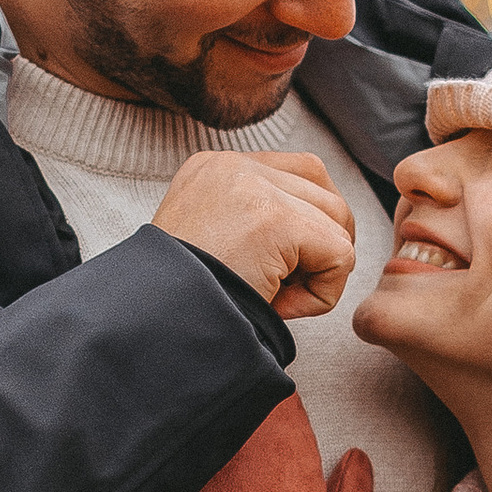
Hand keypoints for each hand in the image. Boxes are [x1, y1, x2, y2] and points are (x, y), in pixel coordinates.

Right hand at [153, 150, 356, 319]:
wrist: (150, 326)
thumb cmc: (184, 302)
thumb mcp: (210, 245)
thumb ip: (254, 223)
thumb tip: (321, 234)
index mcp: (214, 167)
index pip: (299, 174)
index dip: (305, 226)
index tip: (270, 270)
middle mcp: (233, 166)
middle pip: (325, 192)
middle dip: (320, 245)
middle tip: (281, 287)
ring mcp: (255, 188)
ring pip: (338, 222)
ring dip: (320, 271)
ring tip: (275, 297)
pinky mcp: (277, 220)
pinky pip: (341, 256)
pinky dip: (323, 293)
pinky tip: (281, 307)